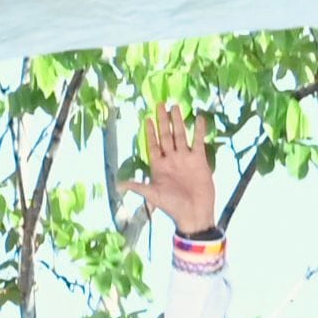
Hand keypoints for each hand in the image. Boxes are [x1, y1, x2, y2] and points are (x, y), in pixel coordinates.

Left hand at [120, 102, 215, 234]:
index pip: (153, 145)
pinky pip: (198, 141)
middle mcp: (171, 159)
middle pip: (166, 135)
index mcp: (158, 166)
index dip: (150, 132)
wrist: (194, 213)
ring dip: (177, 121)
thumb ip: (138, 187)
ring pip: (180, 135)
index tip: (147, 119)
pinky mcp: (199, 160)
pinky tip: (198, 118)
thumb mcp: (153, 195)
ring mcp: (185, 158)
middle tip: (160, 104)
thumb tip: (118, 186)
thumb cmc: (172, 206)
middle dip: (162, 120)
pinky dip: (199, 130)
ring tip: (175, 106)